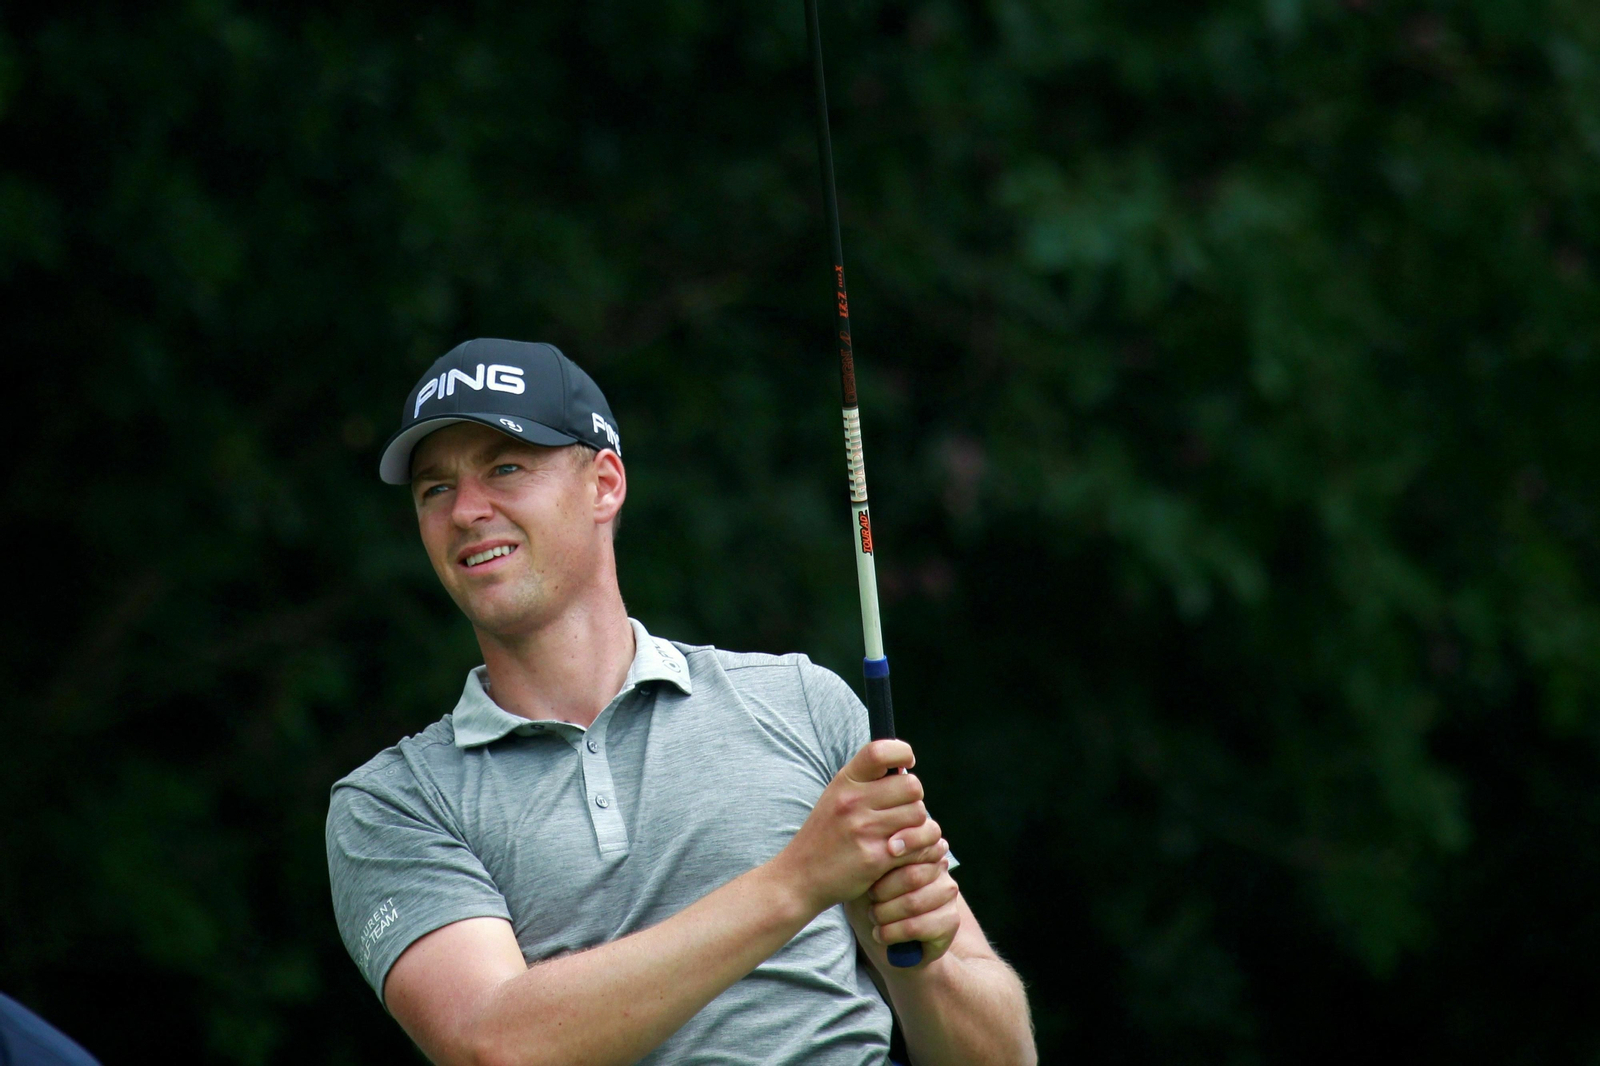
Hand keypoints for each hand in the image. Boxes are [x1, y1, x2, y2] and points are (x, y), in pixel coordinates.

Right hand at [778, 740, 941, 912]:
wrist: (799, 877)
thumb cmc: (825, 835)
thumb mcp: (836, 797)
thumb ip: (866, 782)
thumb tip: (905, 770)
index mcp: (844, 782)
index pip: (880, 752)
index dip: (902, 753)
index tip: (906, 765)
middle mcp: (852, 802)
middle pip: (912, 786)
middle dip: (915, 799)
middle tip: (904, 812)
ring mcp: (864, 830)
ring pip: (919, 816)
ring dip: (918, 826)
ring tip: (903, 833)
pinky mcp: (875, 858)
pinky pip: (917, 846)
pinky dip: (918, 850)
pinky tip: (903, 853)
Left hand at [860, 842, 959, 966]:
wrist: (890, 938)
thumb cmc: (875, 898)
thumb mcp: (868, 875)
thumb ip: (875, 857)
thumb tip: (878, 844)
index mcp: (921, 847)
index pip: (916, 842)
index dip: (904, 843)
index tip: (888, 850)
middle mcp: (940, 867)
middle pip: (912, 876)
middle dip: (882, 892)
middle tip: (871, 901)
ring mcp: (948, 894)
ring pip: (912, 903)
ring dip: (884, 915)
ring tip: (873, 918)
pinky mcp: (950, 921)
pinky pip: (916, 927)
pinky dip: (891, 933)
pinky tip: (880, 934)